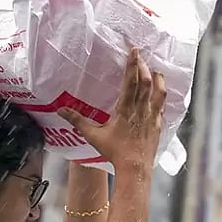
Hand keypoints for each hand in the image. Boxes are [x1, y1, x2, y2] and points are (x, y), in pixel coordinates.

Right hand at [60, 47, 165, 175]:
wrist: (135, 169)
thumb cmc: (114, 153)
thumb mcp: (93, 136)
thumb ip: (77, 121)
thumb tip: (60, 110)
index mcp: (126, 110)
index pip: (131, 82)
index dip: (132, 65)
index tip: (134, 51)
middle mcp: (141, 110)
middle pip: (147, 82)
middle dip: (144, 66)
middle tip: (141, 56)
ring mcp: (152, 118)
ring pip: (159, 92)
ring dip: (158, 79)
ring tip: (155, 70)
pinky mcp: (158, 125)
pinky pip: (162, 106)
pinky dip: (161, 97)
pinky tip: (159, 94)